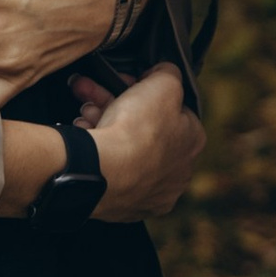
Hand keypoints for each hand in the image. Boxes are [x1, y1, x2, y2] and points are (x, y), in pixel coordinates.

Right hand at [70, 63, 203, 219]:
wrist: (102, 171)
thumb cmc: (137, 128)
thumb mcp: (163, 83)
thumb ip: (169, 73)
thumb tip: (165, 72)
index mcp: (192, 142)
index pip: (172, 108)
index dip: (147, 92)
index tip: (129, 83)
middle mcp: (176, 172)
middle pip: (143, 126)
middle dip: (116, 105)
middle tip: (96, 93)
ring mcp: (148, 192)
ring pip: (122, 147)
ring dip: (100, 121)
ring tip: (84, 110)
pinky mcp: (123, 204)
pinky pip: (108, 168)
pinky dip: (95, 149)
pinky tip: (83, 133)